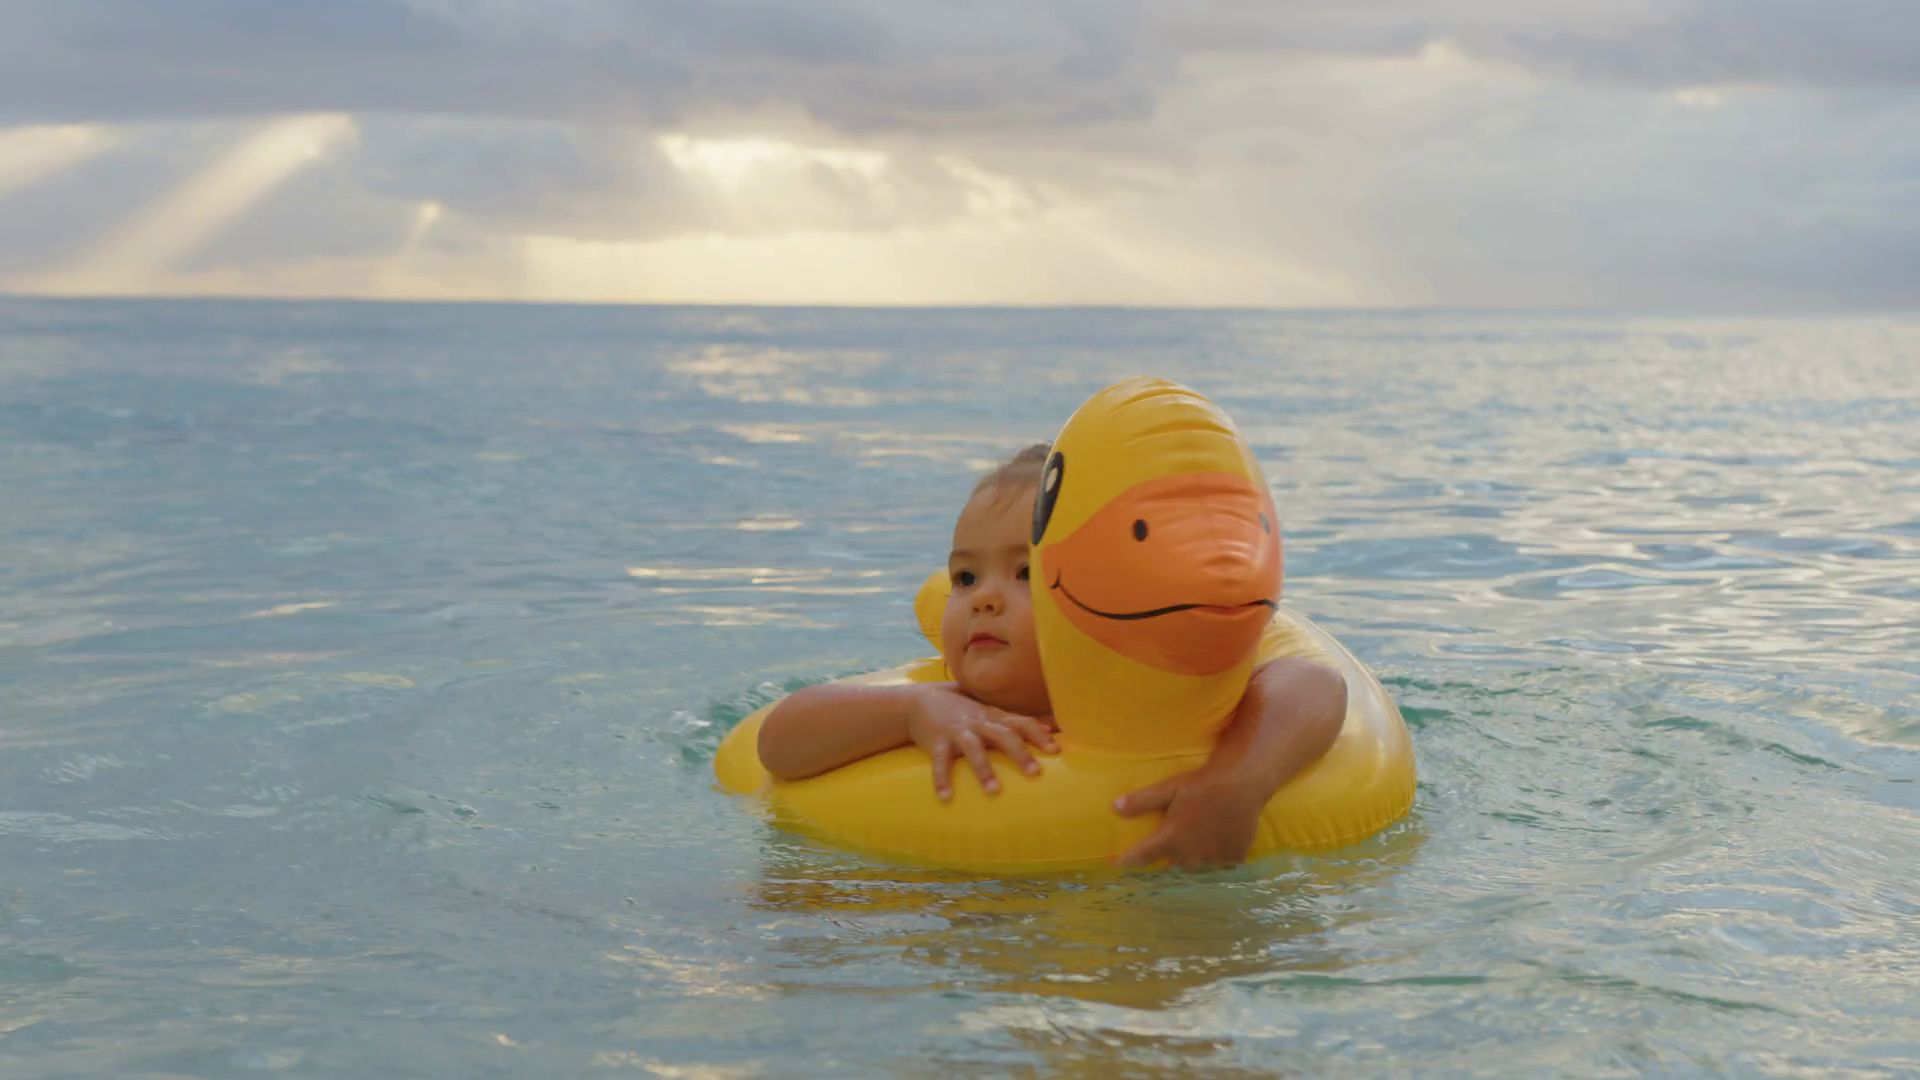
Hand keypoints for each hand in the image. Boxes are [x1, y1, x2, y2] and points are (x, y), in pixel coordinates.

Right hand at [906, 684, 1057, 799]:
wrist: (916, 702)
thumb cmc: (958, 710)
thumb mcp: (987, 712)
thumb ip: (1014, 721)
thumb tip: (1048, 729)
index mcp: (992, 717)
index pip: (1021, 723)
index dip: (1038, 735)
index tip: (1056, 750)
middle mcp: (978, 723)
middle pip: (1003, 735)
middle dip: (1020, 753)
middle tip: (1035, 773)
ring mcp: (957, 731)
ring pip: (973, 749)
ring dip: (984, 769)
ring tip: (994, 791)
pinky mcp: (937, 741)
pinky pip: (940, 761)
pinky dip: (942, 779)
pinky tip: (945, 797)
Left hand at [1111, 767, 1264, 868]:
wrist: (1243, 784)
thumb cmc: (1203, 784)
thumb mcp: (1169, 788)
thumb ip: (1142, 801)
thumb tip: (1114, 807)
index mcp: (1171, 839)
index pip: (1141, 857)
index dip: (1126, 863)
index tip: (1114, 867)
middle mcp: (1190, 855)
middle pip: (1172, 867)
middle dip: (1168, 862)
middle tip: (1170, 850)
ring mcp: (1212, 860)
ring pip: (1196, 869)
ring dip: (1192, 863)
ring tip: (1195, 850)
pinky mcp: (1233, 859)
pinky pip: (1220, 868)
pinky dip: (1216, 861)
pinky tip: (1217, 849)